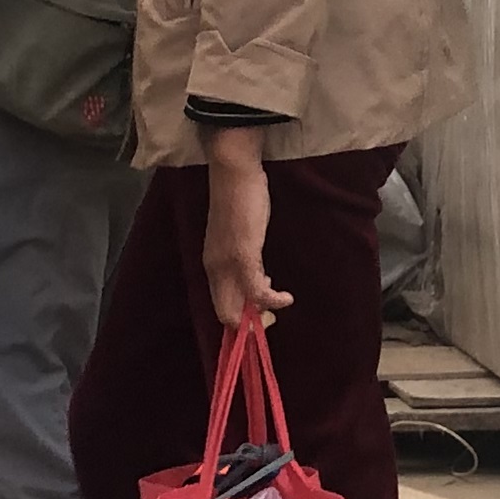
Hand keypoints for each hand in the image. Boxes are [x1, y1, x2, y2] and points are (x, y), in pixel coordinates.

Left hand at [202, 129, 286, 326]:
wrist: (234, 172)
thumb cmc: (239, 198)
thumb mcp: (239, 234)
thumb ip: (244, 257)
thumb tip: (258, 278)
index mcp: (213, 264)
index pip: (219, 305)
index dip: (239, 319)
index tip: (261, 316)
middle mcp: (216, 268)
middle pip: (225, 314)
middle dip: (249, 325)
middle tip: (272, 319)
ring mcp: (228, 264)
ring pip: (237, 307)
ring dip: (261, 314)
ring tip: (280, 303)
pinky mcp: (244, 255)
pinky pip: (257, 290)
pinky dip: (273, 300)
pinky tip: (286, 298)